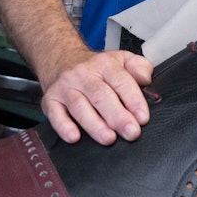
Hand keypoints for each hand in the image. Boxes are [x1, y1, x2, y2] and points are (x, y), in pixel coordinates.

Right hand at [35, 48, 153, 144]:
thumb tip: (146, 79)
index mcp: (105, 64)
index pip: (121, 81)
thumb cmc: (96, 67)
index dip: (133, 100)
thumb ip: (139, 66)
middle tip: (131, 132)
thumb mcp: (121, 59)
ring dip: (95, 124)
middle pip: (101, 96)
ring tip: (109, 138)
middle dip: (117, 116)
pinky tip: (74, 137)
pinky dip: (63, 126)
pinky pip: (55, 114)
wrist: (61, 58)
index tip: (142, 118)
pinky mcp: (51, 99)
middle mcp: (84, 74)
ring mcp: (66, 87)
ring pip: (80, 106)